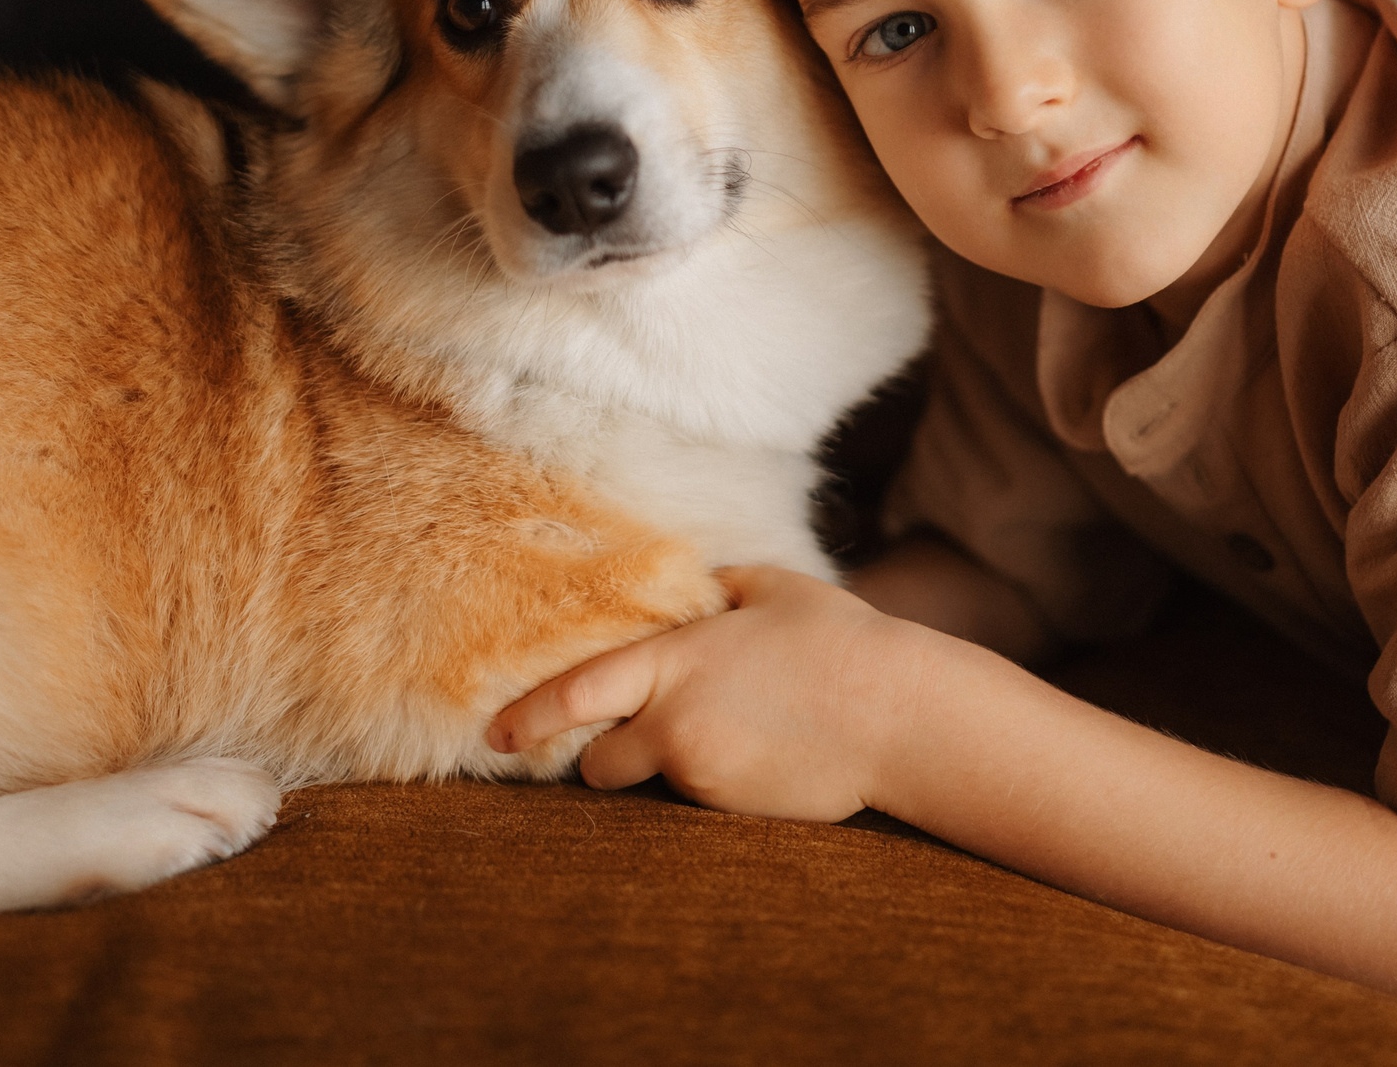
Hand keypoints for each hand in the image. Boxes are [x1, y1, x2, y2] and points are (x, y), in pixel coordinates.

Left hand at [485, 564, 917, 820]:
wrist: (901, 716)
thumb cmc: (841, 641)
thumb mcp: (775, 589)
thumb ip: (720, 586)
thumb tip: (696, 583)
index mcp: (674, 661)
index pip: (575, 695)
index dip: (527, 719)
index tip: (494, 736)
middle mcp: (674, 724)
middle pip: (597, 764)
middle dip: (605, 756)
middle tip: (640, 734)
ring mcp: (702, 775)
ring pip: (655, 784)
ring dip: (669, 768)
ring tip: (733, 734)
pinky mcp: (733, 812)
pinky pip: (701, 801)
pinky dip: (715, 783)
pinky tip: (763, 755)